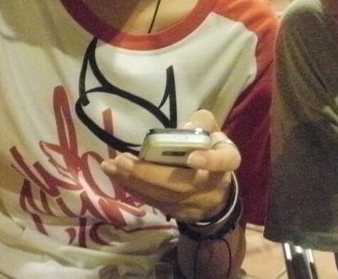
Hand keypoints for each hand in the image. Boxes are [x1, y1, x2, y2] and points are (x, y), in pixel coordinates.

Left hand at [100, 110, 239, 222]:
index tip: (191, 157)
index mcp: (226, 161)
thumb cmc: (211, 153)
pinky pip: (154, 201)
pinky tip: (117, 176)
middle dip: (149, 172)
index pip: (224, 161)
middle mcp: (212, 186)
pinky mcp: (178, 212)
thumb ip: (201, 124)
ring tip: (111, 166)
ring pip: (163, 195)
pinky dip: (134, 189)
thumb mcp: (213, 133)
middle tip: (122, 160)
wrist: (216, 195)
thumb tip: (181, 129)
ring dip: (134, 181)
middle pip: (181, 183)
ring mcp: (194, 204)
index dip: (209, 160)